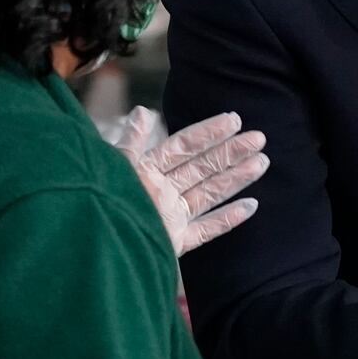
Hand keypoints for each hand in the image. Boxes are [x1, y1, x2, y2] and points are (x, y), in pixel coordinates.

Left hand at [112, 108, 268, 256]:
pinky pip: (206, 230)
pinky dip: (228, 219)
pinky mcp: (175, 242)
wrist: (95, 247)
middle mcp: (161, 191)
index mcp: (146, 171)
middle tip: (259, 138)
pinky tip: (251, 206)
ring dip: (236, 178)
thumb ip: (132, 143)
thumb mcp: (114, 168)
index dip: (208, 132)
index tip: (234, 120)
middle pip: (203, 167)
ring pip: (210, 194)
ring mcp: (170, 217)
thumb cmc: (100, 204)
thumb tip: (143, 111)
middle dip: (231, 152)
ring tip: (262, 163)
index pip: (183, 146)